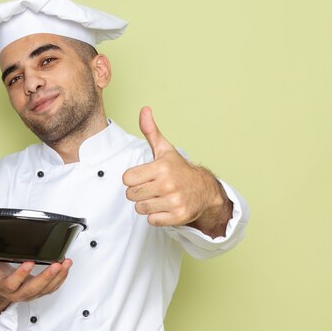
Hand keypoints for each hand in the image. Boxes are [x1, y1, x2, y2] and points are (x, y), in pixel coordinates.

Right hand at [0, 253, 71, 326]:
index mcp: (5, 287)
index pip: (13, 283)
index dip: (21, 274)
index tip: (29, 262)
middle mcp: (18, 293)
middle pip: (34, 288)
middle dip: (47, 276)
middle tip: (56, 264)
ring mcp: (30, 294)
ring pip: (46, 289)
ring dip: (58, 277)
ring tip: (66, 263)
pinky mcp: (38, 293)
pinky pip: (52, 289)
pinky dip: (61, 279)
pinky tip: (66, 268)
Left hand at [123, 106, 229, 234]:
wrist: (204, 190)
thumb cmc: (179, 170)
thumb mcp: (165, 150)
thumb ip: (151, 131)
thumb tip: (144, 110)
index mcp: (162, 167)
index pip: (127, 179)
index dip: (133, 179)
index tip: (143, 177)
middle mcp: (168, 184)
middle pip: (132, 195)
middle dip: (138, 192)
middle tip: (151, 188)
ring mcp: (174, 202)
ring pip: (140, 209)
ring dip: (146, 205)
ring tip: (158, 197)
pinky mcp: (177, 217)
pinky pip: (152, 220)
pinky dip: (156, 216)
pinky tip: (164, 207)